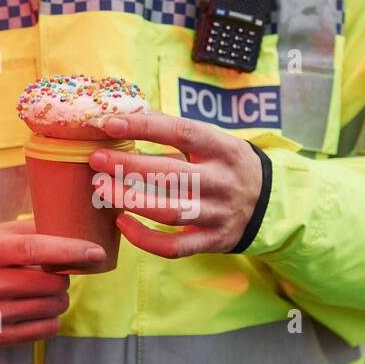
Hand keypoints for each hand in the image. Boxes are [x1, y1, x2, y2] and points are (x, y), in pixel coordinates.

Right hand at [0, 219, 102, 344]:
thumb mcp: (0, 234)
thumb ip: (36, 230)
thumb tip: (81, 229)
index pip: (33, 250)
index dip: (69, 251)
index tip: (97, 252)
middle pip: (49, 283)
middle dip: (64, 277)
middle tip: (56, 273)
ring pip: (52, 307)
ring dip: (59, 297)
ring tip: (44, 290)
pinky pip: (47, 329)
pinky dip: (52, 317)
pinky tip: (37, 307)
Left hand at [89, 112, 262, 258]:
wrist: (268, 202)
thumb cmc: (225, 165)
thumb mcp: (213, 141)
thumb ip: (175, 132)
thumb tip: (125, 116)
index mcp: (224, 149)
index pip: (182, 132)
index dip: (145, 127)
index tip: (110, 124)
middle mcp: (223, 182)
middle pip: (171, 174)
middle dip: (128, 166)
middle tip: (96, 159)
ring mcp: (218, 215)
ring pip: (169, 211)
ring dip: (130, 201)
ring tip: (101, 188)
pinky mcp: (212, 241)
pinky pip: (174, 247)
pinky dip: (144, 238)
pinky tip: (122, 222)